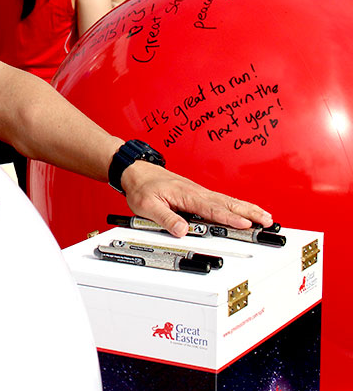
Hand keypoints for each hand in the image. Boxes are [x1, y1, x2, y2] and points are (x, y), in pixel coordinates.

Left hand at [120, 160, 272, 236]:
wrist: (135, 171)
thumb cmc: (141, 186)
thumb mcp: (147, 206)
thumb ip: (165, 219)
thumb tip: (182, 231)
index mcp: (186, 194)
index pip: (212, 209)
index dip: (229, 218)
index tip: (245, 224)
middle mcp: (196, 192)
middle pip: (227, 203)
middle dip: (249, 212)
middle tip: (268, 221)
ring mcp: (199, 192)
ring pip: (227, 201)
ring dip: (247, 209)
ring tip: (265, 217)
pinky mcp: (197, 194)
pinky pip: (221, 200)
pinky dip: (236, 206)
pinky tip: (244, 211)